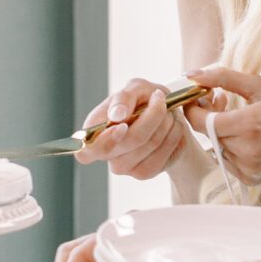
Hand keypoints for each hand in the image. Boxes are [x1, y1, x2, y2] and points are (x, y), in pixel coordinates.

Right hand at [74, 79, 189, 180]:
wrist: (169, 118)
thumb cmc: (145, 100)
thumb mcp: (135, 88)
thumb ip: (123, 97)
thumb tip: (116, 115)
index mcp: (94, 130)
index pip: (86, 150)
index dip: (106, 140)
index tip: (123, 124)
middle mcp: (106, 153)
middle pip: (131, 139)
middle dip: (153, 114)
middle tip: (159, 99)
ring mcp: (125, 166)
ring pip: (151, 143)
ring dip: (166, 121)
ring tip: (167, 111)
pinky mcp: (145, 172)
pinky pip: (165, 151)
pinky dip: (174, 132)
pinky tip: (172, 125)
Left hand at [186, 64, 260, 187]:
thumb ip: (225, 78)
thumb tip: (193, 74)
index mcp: (247, 125)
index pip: (200, 120)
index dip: (193, 106)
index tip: (198, 95)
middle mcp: (244, 151)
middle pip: (207, 133)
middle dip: (208, 115)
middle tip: (221, 99)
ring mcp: (247, 168)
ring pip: (216, 146)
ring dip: (220, 131)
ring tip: (239, 117)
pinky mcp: (250, 178)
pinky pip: (227, 160)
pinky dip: (231, 146)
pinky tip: (247, 135)